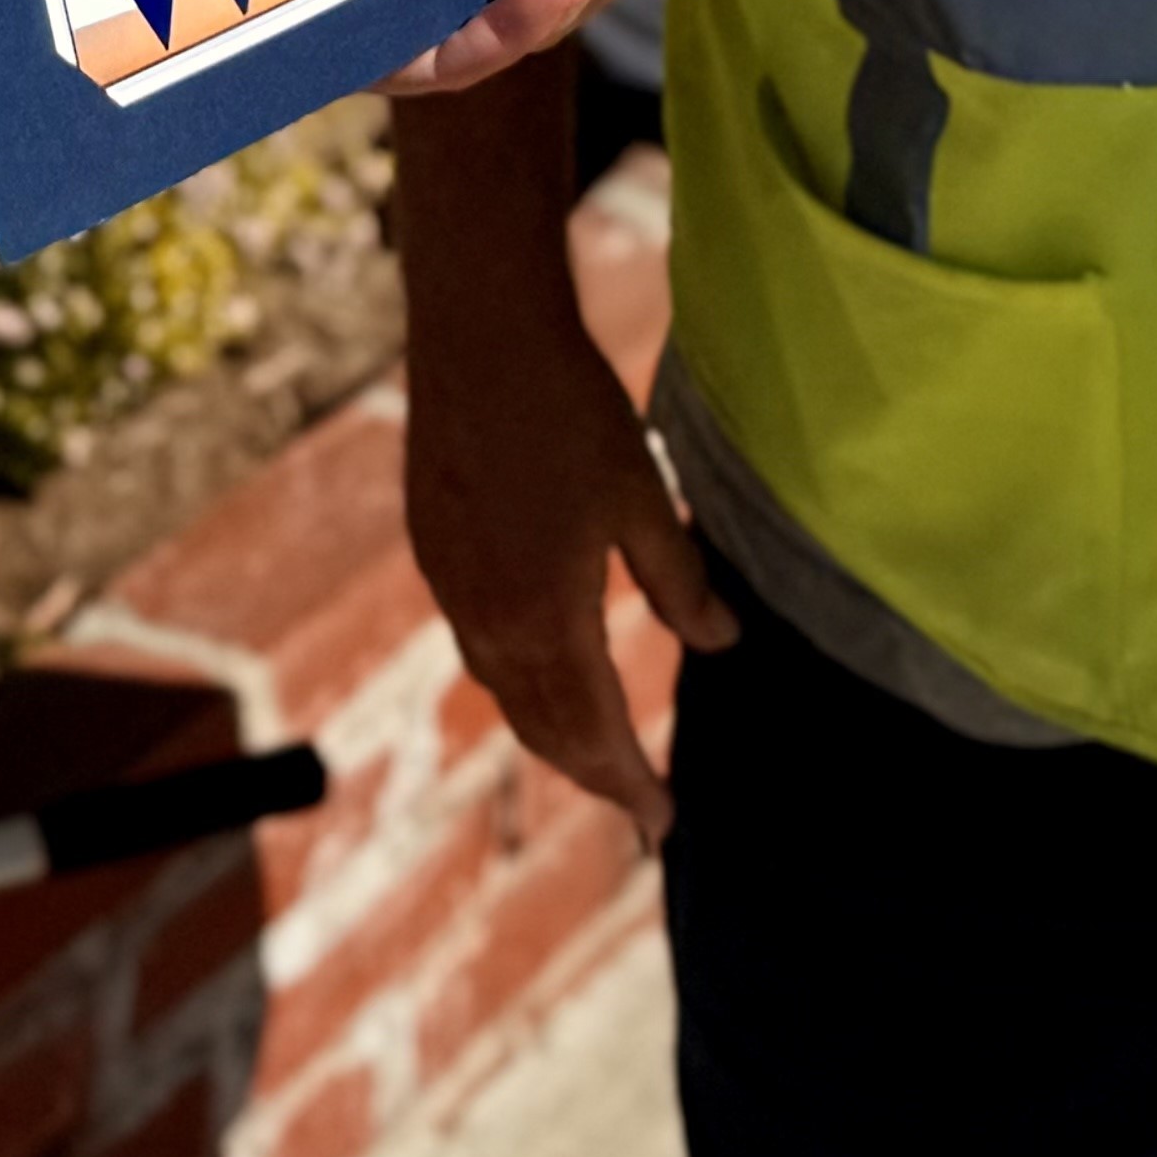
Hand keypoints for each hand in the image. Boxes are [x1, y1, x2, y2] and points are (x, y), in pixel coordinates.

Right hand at [391, 65, 733, 836]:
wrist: (477, 334)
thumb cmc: (570, 409)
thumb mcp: (643, 497)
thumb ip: (682, 583)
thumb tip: (723, 645)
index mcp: (545, 616)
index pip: (594, 730)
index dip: (631, 782)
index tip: (665, 822)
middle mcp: (487, 619)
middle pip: (541, 727)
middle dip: (592, 772)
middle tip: (637, 804)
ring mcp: (450, 585)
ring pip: (505, 690)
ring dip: (552, 732)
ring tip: (595, 753)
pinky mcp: (433, 550)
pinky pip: (477, 644)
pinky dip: (517, 680)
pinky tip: (541, 668)